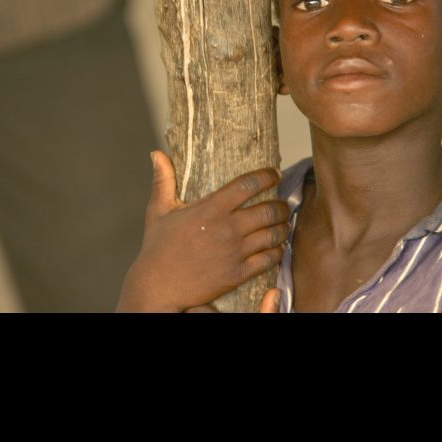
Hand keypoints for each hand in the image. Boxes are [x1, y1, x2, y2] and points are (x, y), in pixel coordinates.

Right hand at [117, 151, 289, 311]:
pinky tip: (278, 246)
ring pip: (272, 235)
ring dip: (283, 226)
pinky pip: (268, 259)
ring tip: (284, 222)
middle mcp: (227, 229)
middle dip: (281, 205)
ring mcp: (235, 253)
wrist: (158, 288)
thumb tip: (157, 154)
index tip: (275, 173)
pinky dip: (278, 251)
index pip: (247, 185)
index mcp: (210, 209)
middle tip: (283, 203)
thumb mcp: (158, 211)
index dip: (266, 176)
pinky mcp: (238, 274)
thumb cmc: (157, 248)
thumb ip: (163, 180)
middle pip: (268, 210)